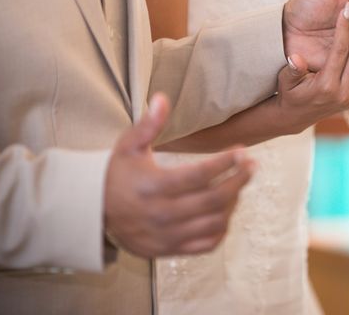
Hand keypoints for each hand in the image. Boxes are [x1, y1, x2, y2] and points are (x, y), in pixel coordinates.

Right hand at [104, 93, 254, 257]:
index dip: (224, 163)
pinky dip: (222, 228)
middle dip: (238, 180)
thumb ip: (148, 124)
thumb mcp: (128, 146)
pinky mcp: (170, 249)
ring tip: (239, 183)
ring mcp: (167, 235)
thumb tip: (162, 98)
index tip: (242, 151)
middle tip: (251, 165)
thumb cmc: (117, 174)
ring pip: (214, 222)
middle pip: (213, 200)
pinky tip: (226, 209)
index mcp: (152, 187)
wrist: (96, 212)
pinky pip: (207, 244)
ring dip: (233, 202)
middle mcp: (161, 214)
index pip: (198, 175)